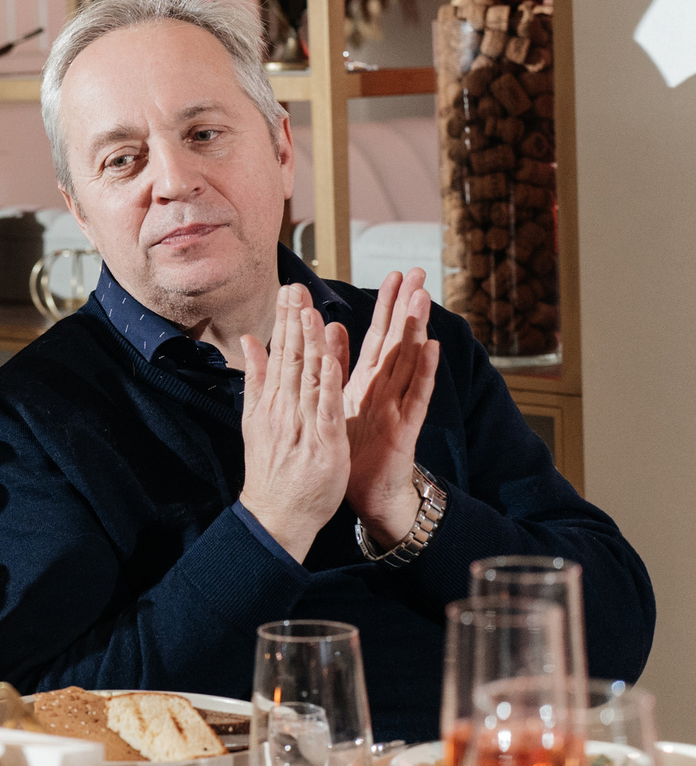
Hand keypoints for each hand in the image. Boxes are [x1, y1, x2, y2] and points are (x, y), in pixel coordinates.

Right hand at [237, 285, 350, 560]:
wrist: (276, 513)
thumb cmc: (271, 468)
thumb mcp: (255, 420)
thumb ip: (256, 379)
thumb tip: (248, 343)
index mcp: (270, 401)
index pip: (279, 354)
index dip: (284, 321)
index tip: (288, 291)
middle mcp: (282, 408)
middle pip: (290, 359)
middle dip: (293, 322)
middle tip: (296, 288)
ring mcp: (300, 424)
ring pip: (307, 377)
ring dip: (310, 343)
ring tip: (311, 311)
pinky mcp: (321, 442)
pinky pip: (325, 407)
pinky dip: (327, 383)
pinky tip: (330, 359)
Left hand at [342, 270, 440, 544]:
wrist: (366, 492)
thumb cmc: (354, 447)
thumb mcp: (339, 399)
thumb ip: (337, 364)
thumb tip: (333, 326)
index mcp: (367, 381)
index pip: (378, 335)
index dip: (386, 306)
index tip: (395, 275)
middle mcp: (386, 388)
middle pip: (399, 340)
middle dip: (407, 307)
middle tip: (418, 273)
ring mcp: (399, 405)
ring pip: (410, 361)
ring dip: (417, 330)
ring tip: (424, 298)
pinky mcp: (405, 428)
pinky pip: (416, 397)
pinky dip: (425, 373)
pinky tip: (432, 349)